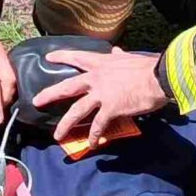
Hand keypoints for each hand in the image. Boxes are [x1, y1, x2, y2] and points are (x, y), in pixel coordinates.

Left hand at [34, 47, 167, 146]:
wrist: (159, 77)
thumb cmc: (148, 66)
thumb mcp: (130, 57)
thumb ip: (120, 57)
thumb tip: (116, 51)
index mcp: (101, 63)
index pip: (77, 57)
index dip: (61, 57)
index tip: (48, 58)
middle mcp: (96, 78)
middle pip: (67, 87)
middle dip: (50, 94)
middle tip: (36, 101)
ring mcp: (102, 94)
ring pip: (76, 110)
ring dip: (66, 124)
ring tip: (57, 135)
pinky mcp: (111, 109)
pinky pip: (98, 125)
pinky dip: (94, 136)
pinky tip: (91, 144)